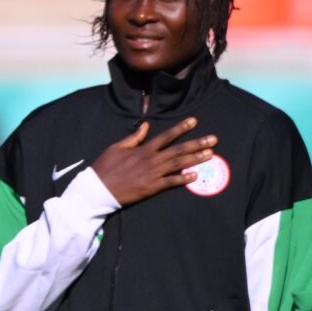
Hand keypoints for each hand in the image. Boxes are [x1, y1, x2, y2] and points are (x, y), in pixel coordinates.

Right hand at [90, 117, 218, 206]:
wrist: (98, 189)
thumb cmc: (105, 167)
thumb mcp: (116, 147)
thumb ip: (134, 137)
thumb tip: (146, 126)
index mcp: (143, 149)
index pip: (167, 136)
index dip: (181, 128)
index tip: (195, 121)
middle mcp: (151, 160)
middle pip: (179, 150)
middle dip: (197, 143)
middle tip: (213, 139)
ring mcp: (153, 174)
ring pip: (179, 165)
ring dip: (196, 159)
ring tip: (210, 154)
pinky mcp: (151, 188)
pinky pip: (171, 183)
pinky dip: (183, 179)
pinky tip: (195, 176)